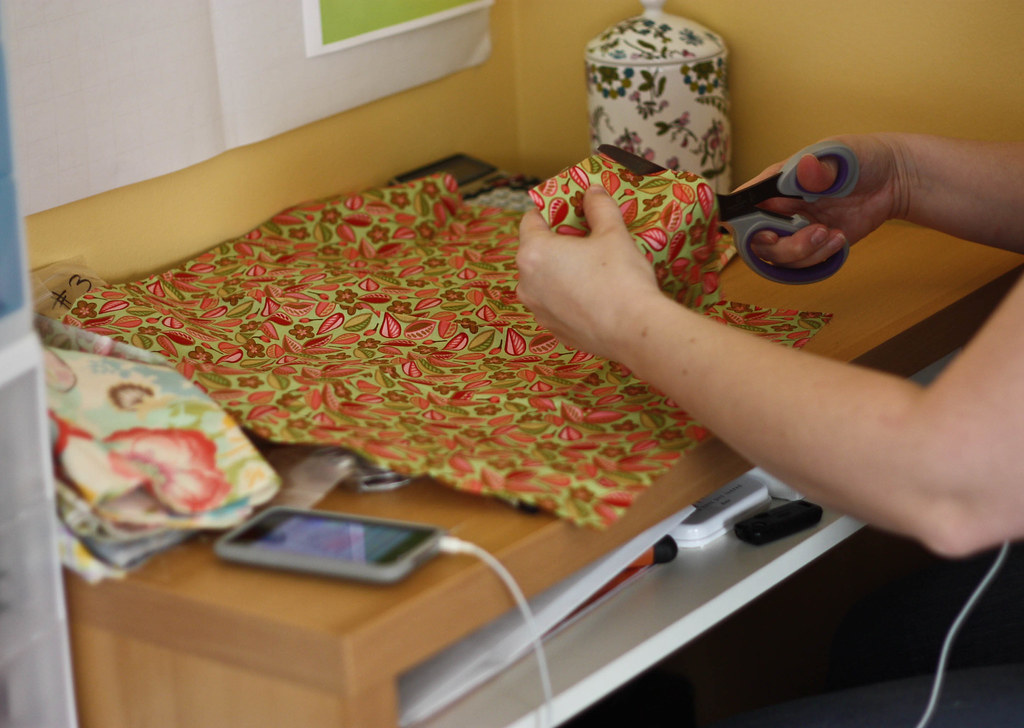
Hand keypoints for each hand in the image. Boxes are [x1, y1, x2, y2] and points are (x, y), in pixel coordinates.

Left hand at [516, 185, 662, 359]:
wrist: (633, 330)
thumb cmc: (620, 277)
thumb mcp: (613, 232)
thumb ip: (599, 206)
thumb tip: (593, 192)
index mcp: (533, 253)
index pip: (530, 220)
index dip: (551, 210)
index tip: (570, 209)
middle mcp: (526, 283)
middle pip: (536, 252)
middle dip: (557, 242)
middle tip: (586, 237)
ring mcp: (537, 310)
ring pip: (544, 281)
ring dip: (561, 271)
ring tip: (592, 268)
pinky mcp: (553, 330)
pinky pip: (555, 305)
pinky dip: (568, 297)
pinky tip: (594, 295)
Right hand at [745, 134, 906, 268]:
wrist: (895, 179)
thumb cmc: (862, 158)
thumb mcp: (844, 155)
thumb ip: (822, 166)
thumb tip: (804, 167)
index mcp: (776, 183)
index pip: (743, 203)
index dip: (741, 222)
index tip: (765, 229)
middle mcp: (779, 209)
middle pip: (756, 240)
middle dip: (782, 246)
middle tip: (814, 233)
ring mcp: (794, 230)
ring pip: (778, 257)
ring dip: (805, 253)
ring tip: (834, 234)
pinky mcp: (812, 247)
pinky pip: (802, 265)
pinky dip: (819, 258)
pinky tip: (840, 239)